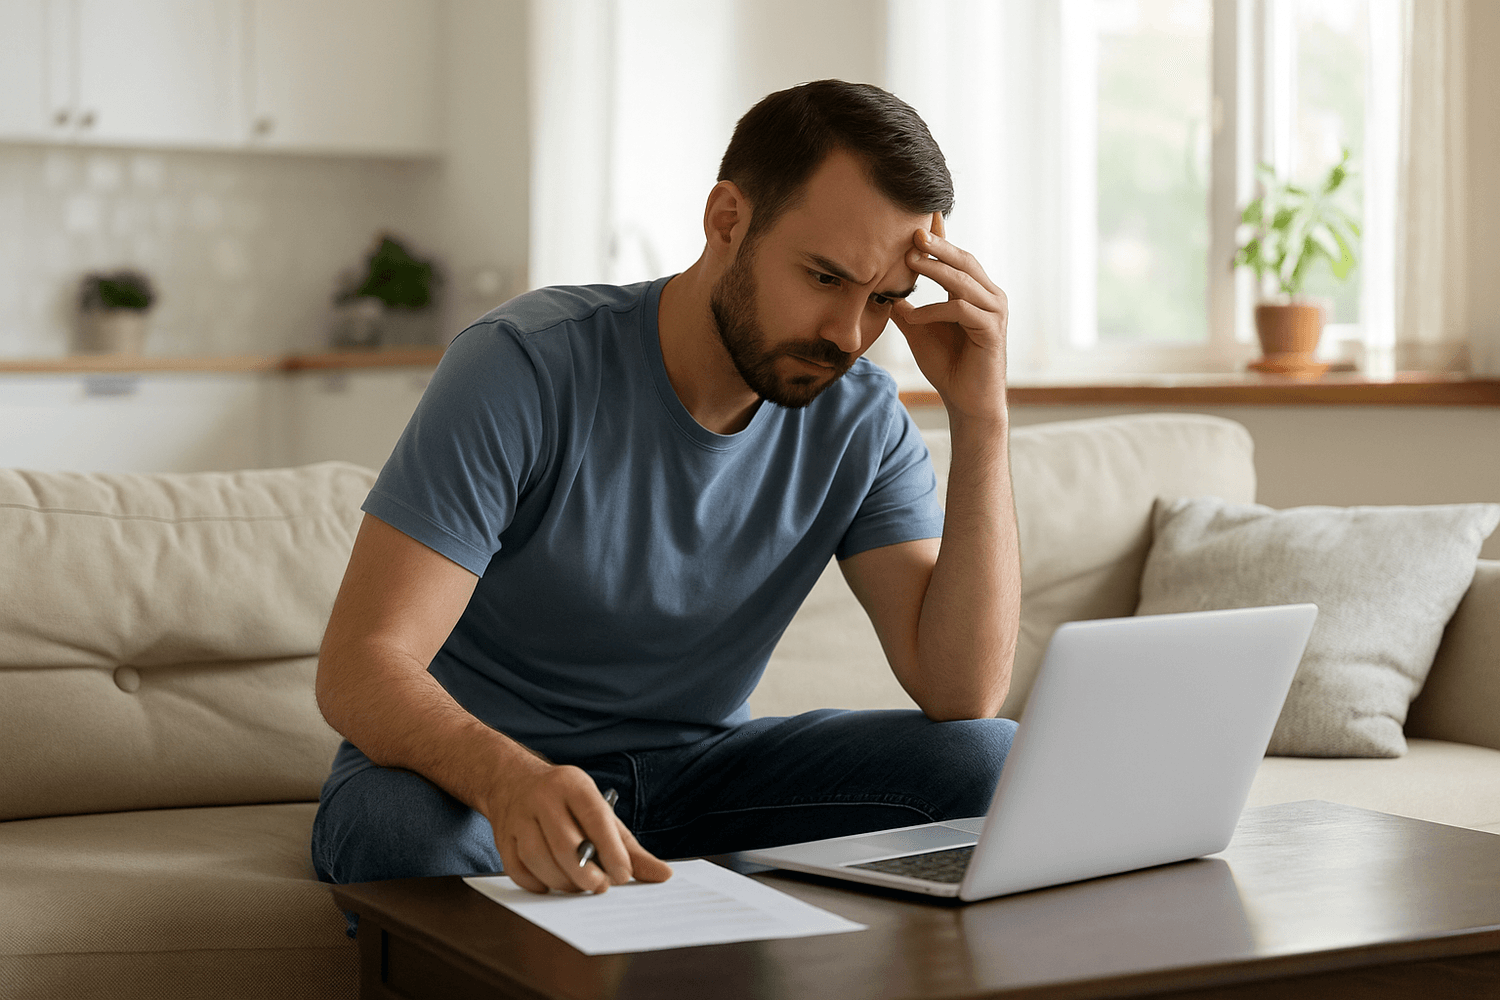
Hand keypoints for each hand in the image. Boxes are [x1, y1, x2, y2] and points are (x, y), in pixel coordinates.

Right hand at [484, 762, 672, 893]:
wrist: (514, 780)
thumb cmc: (567, 801)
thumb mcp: (601, 812)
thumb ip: (630, 846)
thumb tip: (664, 875)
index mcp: (574, 785)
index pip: (596, 818)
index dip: (611, 851)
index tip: (623, 876)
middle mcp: (544, 797)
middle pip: (565, 845)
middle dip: (586, 874)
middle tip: (600, 887)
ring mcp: (519, 817)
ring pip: (540, 860)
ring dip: (564, 883)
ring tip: (579, 886)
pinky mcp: (502, 837)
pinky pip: (519, 870)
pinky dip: (539, 884)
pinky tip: (553, 882)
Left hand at [891, 217, 1008, 425]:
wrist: (967, 402)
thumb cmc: (947, 365)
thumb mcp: (918, 330)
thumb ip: (904, 308)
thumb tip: (881, 289)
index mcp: (974, 292)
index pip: (955, 257)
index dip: (938, 237)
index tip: (918, 217)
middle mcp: (989, 296)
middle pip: (963, 261)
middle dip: (937, 245)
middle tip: (912, 229)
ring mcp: (994, 312)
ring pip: (963, 281)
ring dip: (935, 269)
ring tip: (909, 260)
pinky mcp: (992, 331)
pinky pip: (961, 310)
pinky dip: (934, 310)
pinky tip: (912, 317)